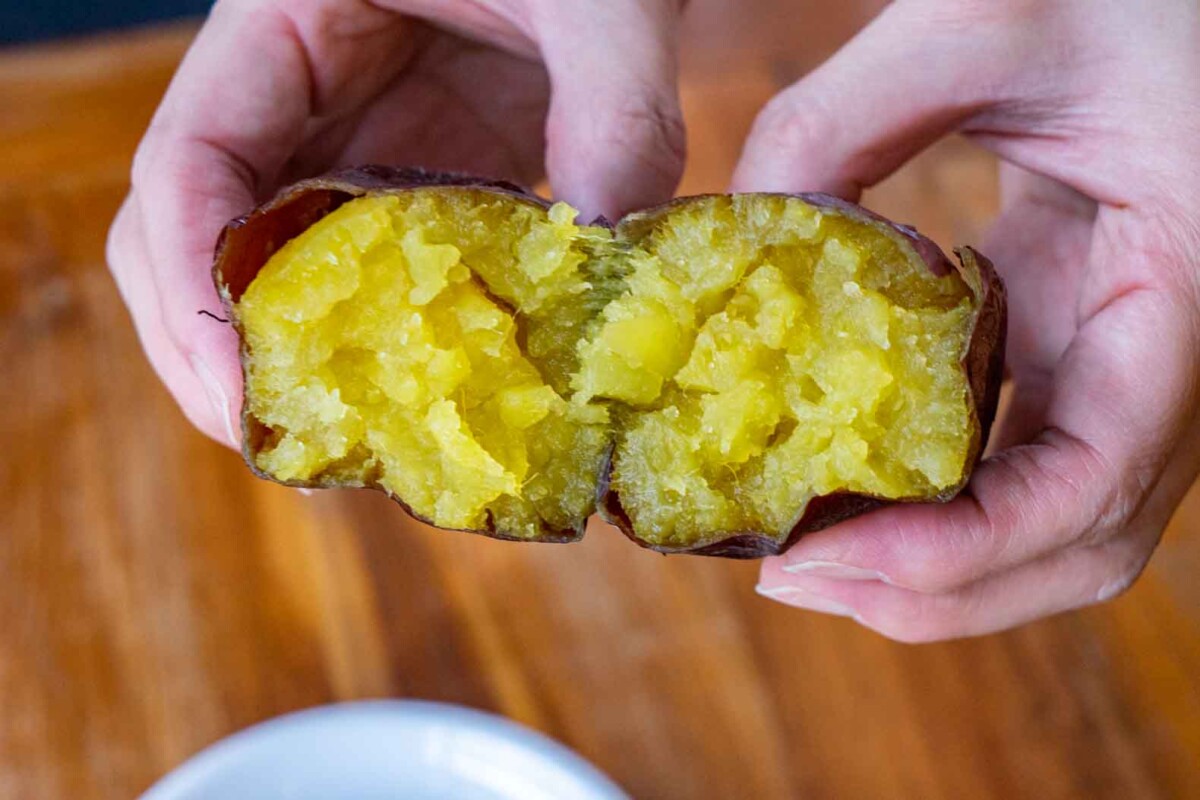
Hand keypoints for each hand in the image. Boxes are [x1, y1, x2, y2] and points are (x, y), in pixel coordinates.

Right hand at [107, 0, 685, 445]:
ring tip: (343, 450)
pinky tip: (421, 400)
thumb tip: (611, 267)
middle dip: (216, 350)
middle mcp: (298, 94)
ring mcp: (354, 142)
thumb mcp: (597, 0)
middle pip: (197, 238)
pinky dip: (380, 344)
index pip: (185, 164)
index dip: (191, 290)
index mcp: (284, 20)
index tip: (239, 394)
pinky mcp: (418, 179)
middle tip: (284, 447)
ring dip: (292, 362)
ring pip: (276, 270)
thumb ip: (613, 113)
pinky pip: (369, 275)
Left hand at [745, 0, 1199, 639]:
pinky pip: (1028, 466)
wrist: (1171, 1)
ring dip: (933, 564)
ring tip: (804, 548)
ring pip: (1054, 526)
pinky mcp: (1089, 351)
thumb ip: (841, 116)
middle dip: (930, 586)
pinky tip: (847, 479)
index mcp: (1182, 290)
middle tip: (787, 571)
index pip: (1092, 484)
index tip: (821, 556)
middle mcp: (1177, 357)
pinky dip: (940, 503)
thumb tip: (729, 226)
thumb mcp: (983, 20)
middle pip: (1075, 544)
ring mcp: (1137, 365)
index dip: (962, 552)